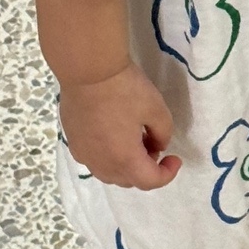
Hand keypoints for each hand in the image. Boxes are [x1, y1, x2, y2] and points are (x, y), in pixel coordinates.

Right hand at [59, 62, 182, 190]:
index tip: (175, 158)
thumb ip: (164, 135)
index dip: (168, 174)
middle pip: (130, 180)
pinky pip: (95, 161)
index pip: (151, 182)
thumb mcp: (158, 111)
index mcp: (125, 160)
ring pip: (111, 174)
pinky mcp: (73, 141)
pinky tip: (113, 136)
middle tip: (154, 146)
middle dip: (147, 169)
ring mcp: (84, 154)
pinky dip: (109, 158)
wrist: (86, 66)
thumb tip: (157, 146)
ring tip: (134, 142)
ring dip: (127, 166)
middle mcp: (102, 164)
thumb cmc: (125, 88)